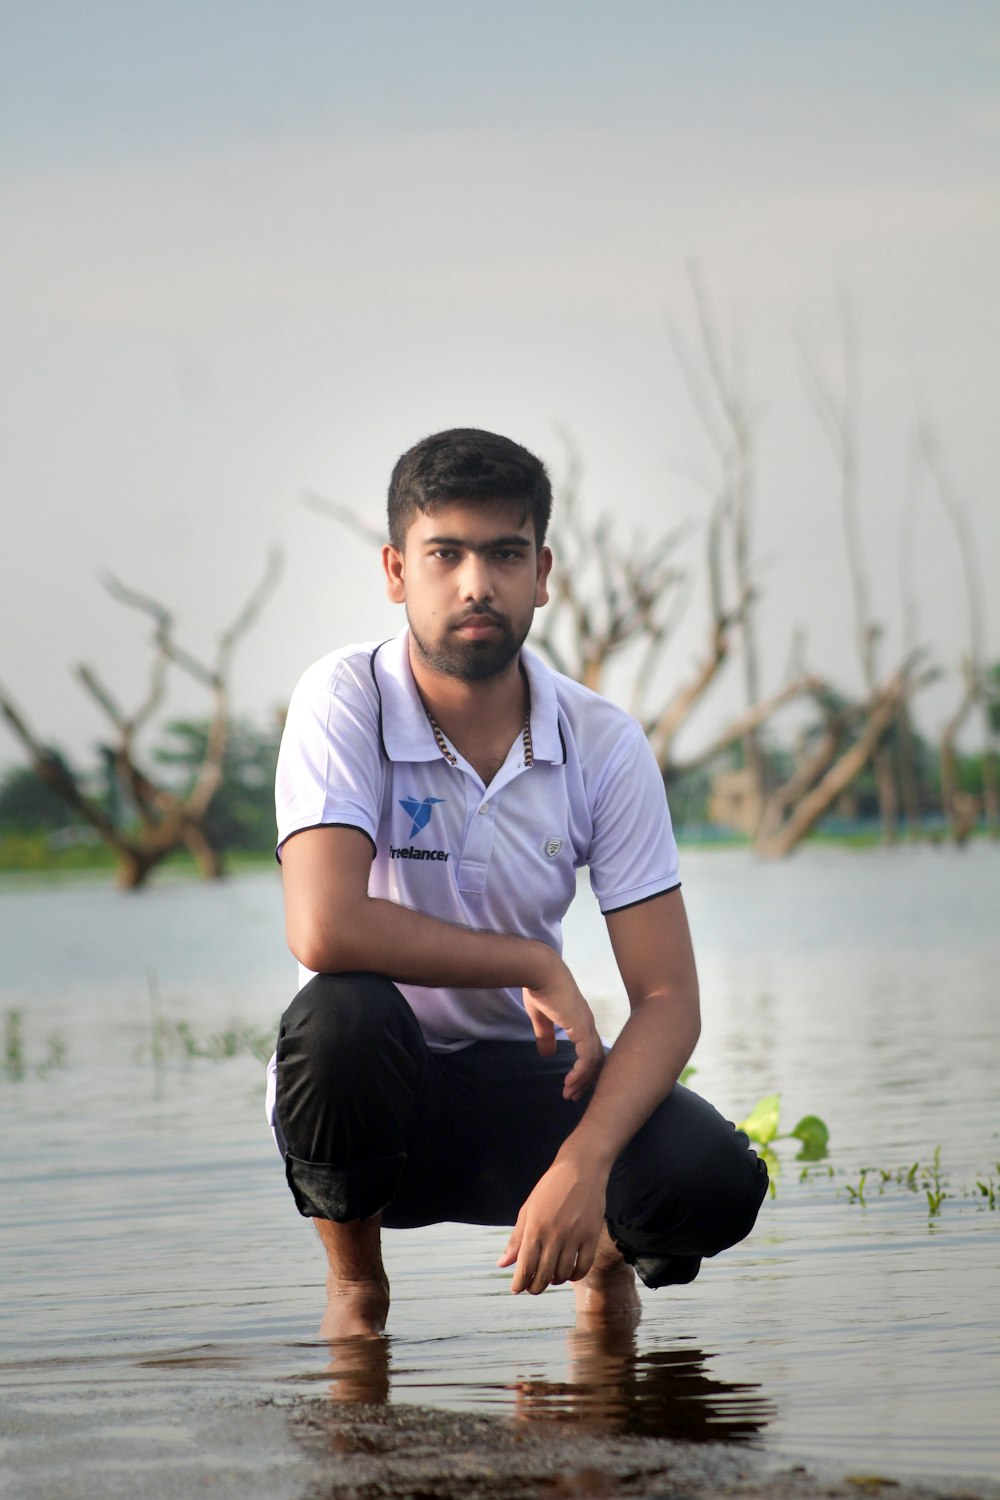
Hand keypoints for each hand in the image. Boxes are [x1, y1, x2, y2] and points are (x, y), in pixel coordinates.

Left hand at [496, 1151, 607, 1293]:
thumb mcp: (528, 1210)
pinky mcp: (592, 1236)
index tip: (516, 1289)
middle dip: (535, 1287)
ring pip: (563, 1274)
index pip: (525, 1267)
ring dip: (554, 1281)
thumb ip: (516, 1239)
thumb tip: (502, 1264)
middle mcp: (554, 1235)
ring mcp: (575, 1237)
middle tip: (532, 1288)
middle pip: (543, 1275)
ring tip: (551, 1277)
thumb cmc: (551, 1188)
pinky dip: (576, 1276)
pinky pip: (584, 1267)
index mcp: (535, 1228)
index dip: (519, 1283)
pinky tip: (570, 1273)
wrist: (581, 1169)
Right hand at [522, 959, 603, 1100]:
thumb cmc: (539, 988)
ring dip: (583, 1080)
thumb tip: (547, 1054)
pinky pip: (587, 1057)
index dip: (583, 1069)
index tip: (572, 1084)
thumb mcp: (541, 1018)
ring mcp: (586, 1025)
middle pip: (597, 1059)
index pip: (590, 1050)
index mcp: (580, 1021)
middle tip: (573, 1096)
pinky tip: (570, 1082)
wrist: (539, 971)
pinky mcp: (580, 1027)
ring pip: (594, 1061)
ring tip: (569, 1094)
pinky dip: (581, 1073)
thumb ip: (545, 1035)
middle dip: (586, 1080)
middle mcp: (588, 1024)